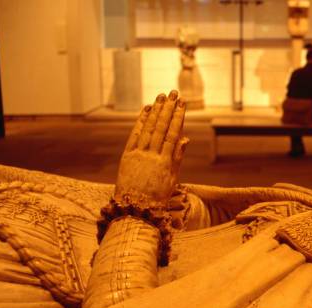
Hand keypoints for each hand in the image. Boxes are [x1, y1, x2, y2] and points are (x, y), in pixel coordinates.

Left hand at [114, 91, 188, 207]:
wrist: (134, 208)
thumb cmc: (156, 196)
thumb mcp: (171, 179)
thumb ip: (177, 158)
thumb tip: (184, 138)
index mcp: (165, 162)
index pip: (173, 134)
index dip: (178, 117)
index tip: (182, 104)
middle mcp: (152, 156)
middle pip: (161, 127)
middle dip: (168, 109)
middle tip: (173, 94)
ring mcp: (138, 155)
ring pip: (148, 128)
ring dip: (155, 111)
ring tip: (161, 97)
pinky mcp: (127, 156)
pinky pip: (135, 135)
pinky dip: (141, 121)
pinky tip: (146, 110)